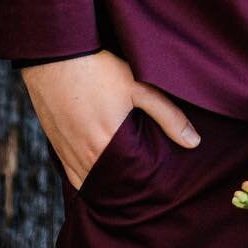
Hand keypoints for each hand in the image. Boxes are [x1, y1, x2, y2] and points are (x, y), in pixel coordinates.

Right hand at [21, 48, 199, 191]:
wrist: (54, 55)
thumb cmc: (98, 68)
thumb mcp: (138, 87)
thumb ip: (167, 115)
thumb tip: (194, 142)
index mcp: (106, 146)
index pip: (130, 183)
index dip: (145, 187)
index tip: (159, 188)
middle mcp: (84, 156)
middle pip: (109, 187)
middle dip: (127, 190)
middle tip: (145, 192)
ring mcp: (67, 153)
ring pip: (89, 184)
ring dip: (106, 187)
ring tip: (126, 187)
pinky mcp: (55, 146)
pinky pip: (72, 176)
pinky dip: (87, 181)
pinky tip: (100, 178)